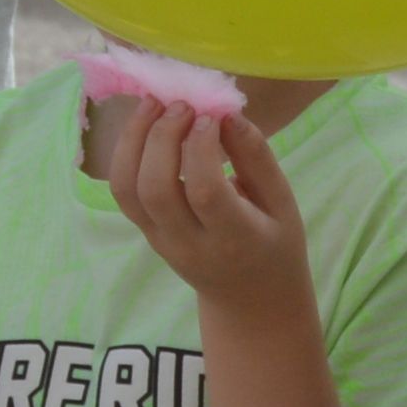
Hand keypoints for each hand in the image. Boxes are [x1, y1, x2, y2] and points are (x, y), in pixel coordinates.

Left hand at [102, 95, 316, 326]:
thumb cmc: (274, 246)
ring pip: (127, 190)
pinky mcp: (146, 234)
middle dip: (162, 136)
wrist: (249, 302)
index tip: (212, 116)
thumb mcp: (283, 204)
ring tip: (153, 104)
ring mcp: (160, 242)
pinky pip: (124, 192)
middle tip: (181, 104)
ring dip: (132, 140)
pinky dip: (126, 153)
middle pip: (155, 188)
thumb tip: (227, 114)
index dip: (201, 146)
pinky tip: (145, 125)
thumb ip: (256, 158)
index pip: (204, 191)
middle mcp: (189, 244)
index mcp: (234, 239)